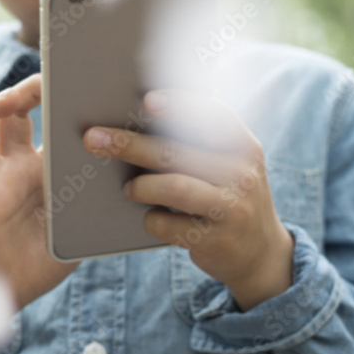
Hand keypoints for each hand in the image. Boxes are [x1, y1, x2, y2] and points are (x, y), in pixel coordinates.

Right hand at [0, 73, 80, 310]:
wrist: (12, 294)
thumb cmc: (45, 259)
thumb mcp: (79, 224)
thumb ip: (96, 201)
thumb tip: (133, 175)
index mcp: (37, 167)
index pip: (34, 119)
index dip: (40, 95)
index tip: (58, 78)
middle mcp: (10, 168)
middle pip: (4, 116)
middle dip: (16, 94)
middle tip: (33, 86)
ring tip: (0, 104)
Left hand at [81, 89, 294, 311]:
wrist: (260, 254)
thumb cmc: (227, 198)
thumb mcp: (230, 166)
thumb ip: (200, 144)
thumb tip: (139, 117)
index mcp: (243, 147)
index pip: (213, 115)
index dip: (179, 105)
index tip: (146, 99)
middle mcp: (242, 174)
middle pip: (176, 151)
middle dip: (129, 144)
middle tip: (93, 139)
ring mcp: (231, 208)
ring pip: (174, 187)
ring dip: (140, 186)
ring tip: (128, 189)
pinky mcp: (216, 240)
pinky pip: (169, 225)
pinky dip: (152, 220)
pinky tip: (150, 218)